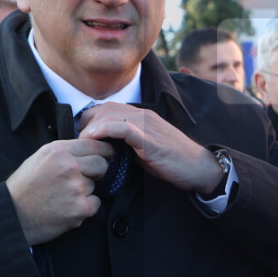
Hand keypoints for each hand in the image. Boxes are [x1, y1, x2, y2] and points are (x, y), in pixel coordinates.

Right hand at [6, 139, 113, 245]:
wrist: (12, 215)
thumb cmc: (25, 186)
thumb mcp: (40, 158)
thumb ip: (65, 152)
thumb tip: (92, 148)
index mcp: (58, 151)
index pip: (95, 145)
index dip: (104, 151)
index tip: (106, 155)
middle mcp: (69, 167)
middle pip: (101, 164)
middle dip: (96, 171)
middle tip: (80, 179)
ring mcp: (76, 188)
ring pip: (95, 185)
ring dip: (84, 191)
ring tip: (62, 196)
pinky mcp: (81, 208)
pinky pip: (95, 202)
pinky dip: (85, 207)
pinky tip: (67, 208)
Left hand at [77, 103, 223, 193]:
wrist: (198, 168)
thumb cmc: (173, 162)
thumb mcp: (145, 150)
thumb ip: (128, 146)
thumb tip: (107, 152)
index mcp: (142, 117)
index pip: (108, 109)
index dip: (90, 120)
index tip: (82, 137)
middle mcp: (143, 116)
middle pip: (105, 109)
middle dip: (86, 123)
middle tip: (78, 142)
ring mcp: (147, 125)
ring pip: (110, 115)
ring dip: (91, 128)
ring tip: (83, 143)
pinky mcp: (150, 139)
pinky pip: (123, 128)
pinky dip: (105, 130)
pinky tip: (93, 137)